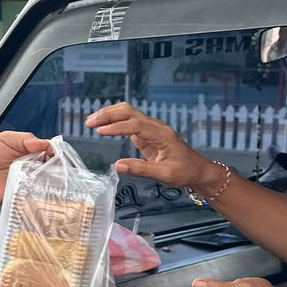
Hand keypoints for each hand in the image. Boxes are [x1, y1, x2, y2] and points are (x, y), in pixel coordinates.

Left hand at [0, 130, 51, 206]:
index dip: (53, 150)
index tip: (54, 151)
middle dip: (54, 164)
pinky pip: (37, 194)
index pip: (48, 150)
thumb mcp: (5, 139)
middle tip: (52, 163)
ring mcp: (29, 181)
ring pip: (48, 181)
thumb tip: (44, 143)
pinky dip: (41, 191)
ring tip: (45, 173)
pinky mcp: (24, 195)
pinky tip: (39, 185)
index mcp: (29, 152)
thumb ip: (25, 139)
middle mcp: (32, 167)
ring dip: (50, 177)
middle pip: (52, 166)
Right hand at [83, 103, 219, 190]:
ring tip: (91, 122)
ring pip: (128, 113)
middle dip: (108, 114)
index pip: (135, 125)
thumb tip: (117, 166)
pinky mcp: (146, 133)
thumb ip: (141, 169)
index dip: (116, 127)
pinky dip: (114, 120)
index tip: (100, 131)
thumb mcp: (165, 175)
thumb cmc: (184, 171)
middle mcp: (155, 127)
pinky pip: (128, 121)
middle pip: (129, 112)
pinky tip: (102, 125)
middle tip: (89, 123)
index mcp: (162, 135)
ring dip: (109, 114)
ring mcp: (151, 128)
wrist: (197, 169)